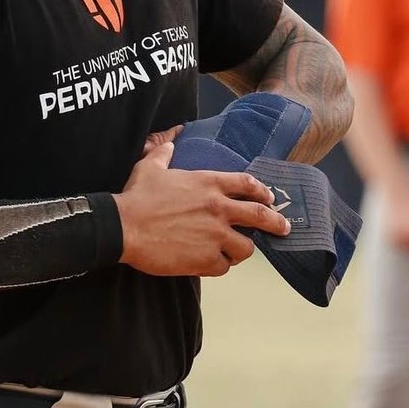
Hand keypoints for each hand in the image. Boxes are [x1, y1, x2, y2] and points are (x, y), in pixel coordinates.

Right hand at [114, 140, 290, 277]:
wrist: (124, 227)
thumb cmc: (137, 197)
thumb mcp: (151, 167)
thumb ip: (163, 153)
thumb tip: (168, 141)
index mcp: (208, 184)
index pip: (248, 184)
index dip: (262, 192)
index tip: (269, 199)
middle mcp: (218, 208)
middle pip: (261, 216)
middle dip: (276, 223)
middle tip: (284, 228)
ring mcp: (215, 235)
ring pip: (247, 248)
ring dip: (242, 249)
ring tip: (234, 251)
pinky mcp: (206, 259)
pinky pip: (224, 266)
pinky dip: (220, 265)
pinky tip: (211, 263)